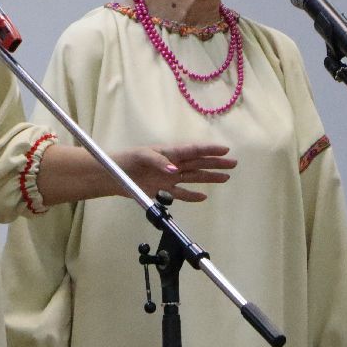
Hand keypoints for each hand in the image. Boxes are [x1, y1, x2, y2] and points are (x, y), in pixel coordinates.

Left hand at [114, 143, 234, 203]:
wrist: (113, 175)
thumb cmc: (127, 160)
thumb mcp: (142, 156)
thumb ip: (159, 162)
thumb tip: (175, 171)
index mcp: (169, 153)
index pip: (193, 150)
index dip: (209, 149)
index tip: (225, 149)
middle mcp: (172, 165)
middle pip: (198, 163)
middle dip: (216, 163)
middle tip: (233, 163)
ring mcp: (168, 178)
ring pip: (194, 177)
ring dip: (209, 178)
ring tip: (226, 177)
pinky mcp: (162, 191)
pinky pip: (181, 193)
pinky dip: (192, 196)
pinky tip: (203, 197)